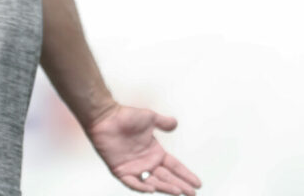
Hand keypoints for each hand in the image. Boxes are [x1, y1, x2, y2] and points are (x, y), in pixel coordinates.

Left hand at [86, 104, 201, 194]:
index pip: (174, 167)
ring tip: (179, 192)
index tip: (197, 183)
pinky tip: (152, 189)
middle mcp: (147, 163)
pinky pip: (132, 182)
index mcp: (155, 152)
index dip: (186, 174)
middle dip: (181, 185)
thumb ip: (163, 122)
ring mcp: (134, 168)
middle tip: (193, 194)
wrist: (106, 118)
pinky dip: (141, 186)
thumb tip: (175, 124)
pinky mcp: (121, 170)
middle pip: (168, 177)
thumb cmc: (126, 116)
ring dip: (166, 187)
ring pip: (154, 182)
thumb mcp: (150, 118)